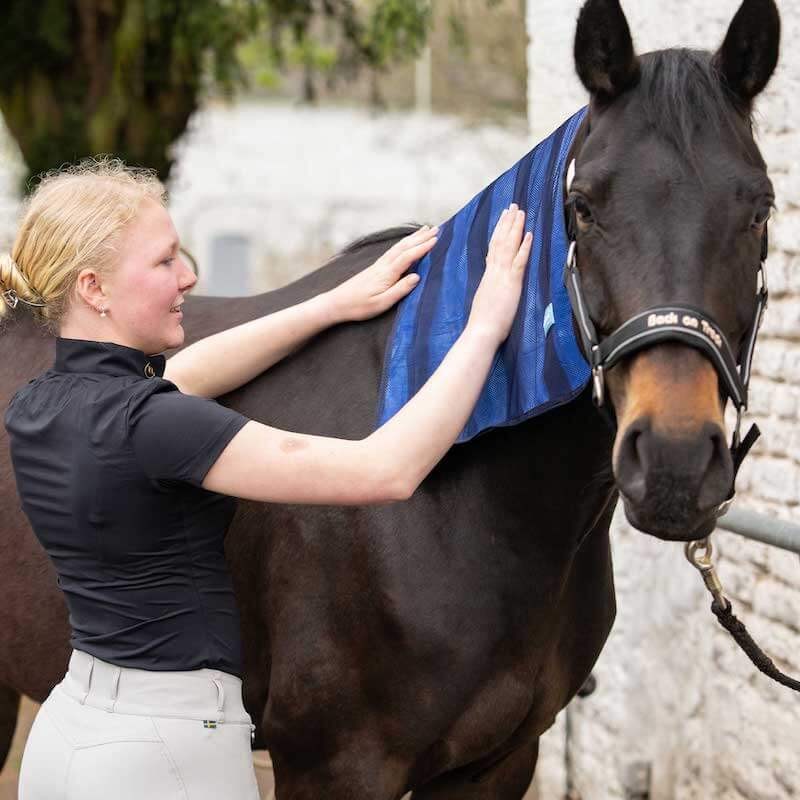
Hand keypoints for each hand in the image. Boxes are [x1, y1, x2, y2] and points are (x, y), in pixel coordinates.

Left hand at [326, 226, 438, 321]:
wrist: (337, 303)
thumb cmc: (359, 306)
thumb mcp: (382, 303)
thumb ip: (400, 290)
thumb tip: (417, 277)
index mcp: (386, 274)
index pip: (408, 256)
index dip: (422, 247)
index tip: (437, 239)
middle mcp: (383, 265)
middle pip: (404, 247)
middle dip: (421, 237)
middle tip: (437, 229)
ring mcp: (378, 265)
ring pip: (399, 246)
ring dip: (413, 237)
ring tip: (426, 229)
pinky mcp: (375, 267)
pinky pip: (394, 251)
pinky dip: (404, 243)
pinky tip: (407, 242)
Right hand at [467, 203, 531, 343]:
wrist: (481, 331)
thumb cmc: (483, 323)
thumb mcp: (485, 301)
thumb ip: (490, 291)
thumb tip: (492, 289)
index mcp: (488, 276)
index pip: (493, 249)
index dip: (498, 232)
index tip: (503, 219)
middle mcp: (494, 271)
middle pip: (500, 241)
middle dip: (507, 223)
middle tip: (513, 206)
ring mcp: (502, 275)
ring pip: (508, 246)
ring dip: (515, 227)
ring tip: (520, 212)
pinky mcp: (511, 283)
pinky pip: (518, 261)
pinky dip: (524, 246)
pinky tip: (529, 234)